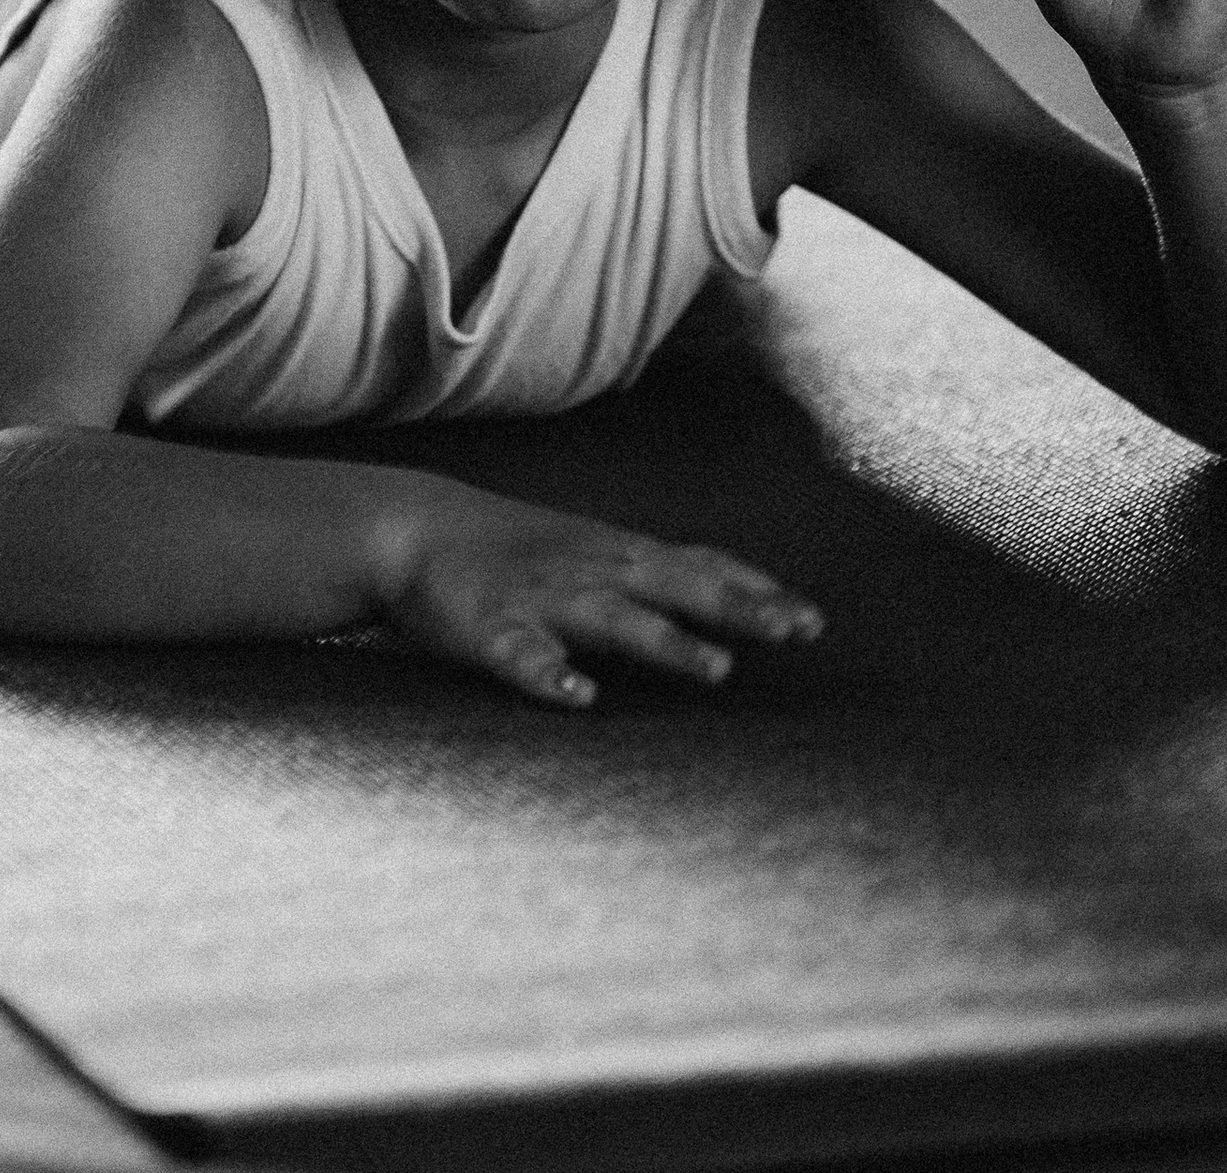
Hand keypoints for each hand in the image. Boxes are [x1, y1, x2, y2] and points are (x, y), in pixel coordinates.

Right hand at [375, 482, 820, 708]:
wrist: (413, 529)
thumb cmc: (517, 552)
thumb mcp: (595, 551)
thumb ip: (658, 574)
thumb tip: (739, 600)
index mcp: (617, 556)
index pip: (703, 569)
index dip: (758, 593)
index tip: (813, 622)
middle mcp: (592, 570)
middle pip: (679, 587)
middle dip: (741, 611)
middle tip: (797, 633)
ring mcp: (543, 597)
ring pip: (614, 620)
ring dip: (668, 643)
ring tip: (716, 670)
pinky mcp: (489, 629)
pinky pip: (523, 656)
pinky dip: (551, 675)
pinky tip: (578, 697)